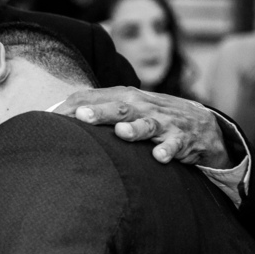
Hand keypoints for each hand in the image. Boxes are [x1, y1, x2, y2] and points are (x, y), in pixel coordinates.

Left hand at [55, 87, 230, 167]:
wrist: (203, 123)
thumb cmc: (152, 116)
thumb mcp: (126, 109)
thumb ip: (95, 112)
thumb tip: (54, 118)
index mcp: (125, 97)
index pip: (95, 97)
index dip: (73, 107)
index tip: (51, 118)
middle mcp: (143, 107)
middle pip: (119, 107)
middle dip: (100, 112)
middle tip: (81, 116)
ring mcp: (164, 122)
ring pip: (147, 124)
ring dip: (135, 129)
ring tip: (122, 133)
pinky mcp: (183, 140)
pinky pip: (175, 145)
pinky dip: (167, 150)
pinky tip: (159, 156)